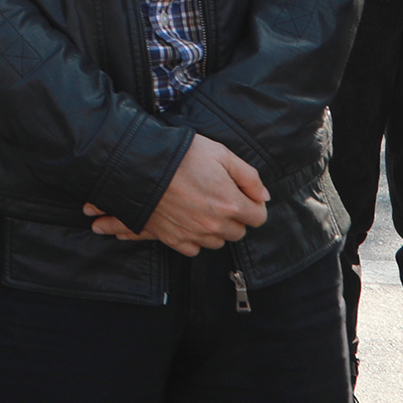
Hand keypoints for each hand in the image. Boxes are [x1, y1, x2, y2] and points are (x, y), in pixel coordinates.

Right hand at [83, 134, 269, 253]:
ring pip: (217, 242)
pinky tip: (187, 222)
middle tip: (219, 198)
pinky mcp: (173, 238)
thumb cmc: (180, 155)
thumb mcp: (220, 154)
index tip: (242, 195)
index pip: (259, 217)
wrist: (139, 163)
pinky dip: (194, 239)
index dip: (253, 204)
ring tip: (201, 209)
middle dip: (234, 217)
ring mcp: (193, 234)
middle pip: (238, 232)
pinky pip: (193, 249)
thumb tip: (263, 197)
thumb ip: (249, 176)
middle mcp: (215, 224)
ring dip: (215, 229)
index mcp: (231, 204)